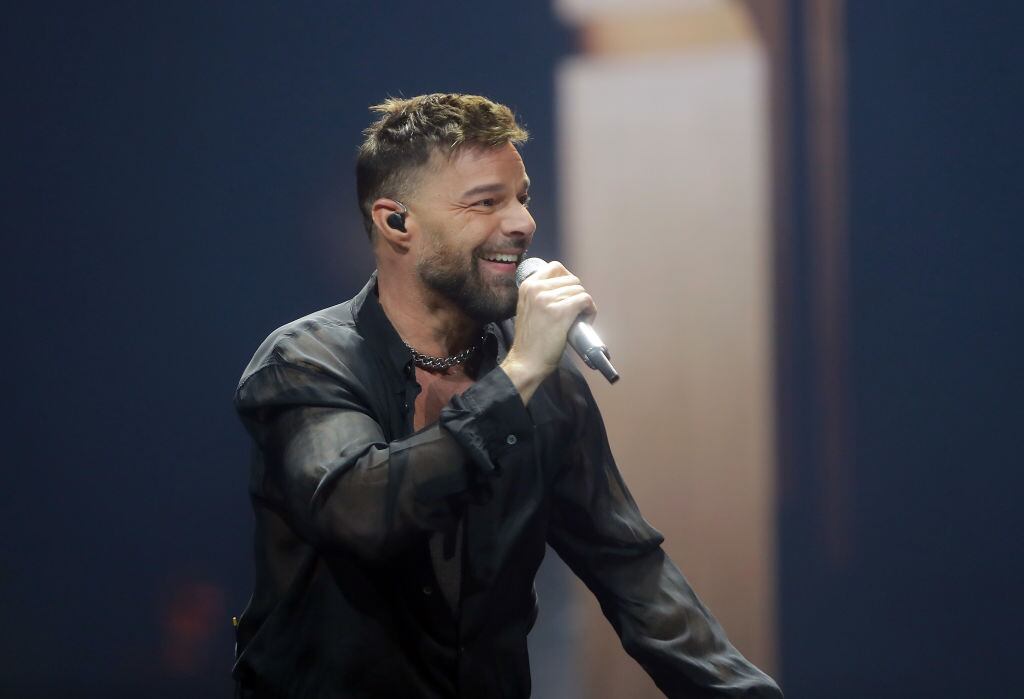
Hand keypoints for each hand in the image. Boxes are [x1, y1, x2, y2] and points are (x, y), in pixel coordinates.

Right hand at [500, 261, 595, 403]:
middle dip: (578, 294)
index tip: (569, 295)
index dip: (568, 279)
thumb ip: (540, 296)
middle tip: (576, 312)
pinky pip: (585, 300)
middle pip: (571, 279)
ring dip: (585, 304)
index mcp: (527, 286)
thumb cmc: (530, 341)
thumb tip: (565, 289)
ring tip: (580, 319)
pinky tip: (586, 321)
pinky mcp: (560, 311)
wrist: (526, 362)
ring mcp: (547, 299)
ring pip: (580, 290)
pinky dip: (591, 310)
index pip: (555, 267)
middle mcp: (536, 288)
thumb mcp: (528, 309)